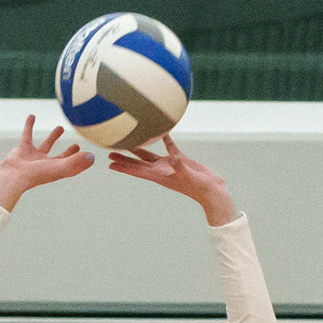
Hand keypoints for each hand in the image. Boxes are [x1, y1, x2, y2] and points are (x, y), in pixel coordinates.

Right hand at [0, 116, 94, 212]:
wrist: (14, 176)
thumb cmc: (37, 174)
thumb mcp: (60, 167)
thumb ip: (76, 162)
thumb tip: (93, 157)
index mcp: (56, 170)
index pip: (71, 164)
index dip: (79, 159)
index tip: (87, 153)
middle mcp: (46, 164)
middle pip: (60, 157)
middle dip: (68, 152)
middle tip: (76, 145)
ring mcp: (34, 157)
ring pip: (46, 145)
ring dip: (53, 137)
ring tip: (60, 128)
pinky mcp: (23, 149)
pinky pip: (27, 135)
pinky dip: (29, 125)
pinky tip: (32, 116)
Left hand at [108, 135, 237, 226]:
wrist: (212, 191)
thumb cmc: (200, 187)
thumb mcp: (188, 176)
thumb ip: (179, 166)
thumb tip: (173, 158)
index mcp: (160, 176)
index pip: (137, 171)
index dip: (123, 167)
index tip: (109, 165)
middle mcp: (161, 171)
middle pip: (138, 164)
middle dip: (124, 159)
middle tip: (110, 153)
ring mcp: (170, 166)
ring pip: (150, 155)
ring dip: (138, 149)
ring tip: (126, 142)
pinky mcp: (181, 160)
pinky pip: (169, 147)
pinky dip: (165, 139)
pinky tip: (160, 131)